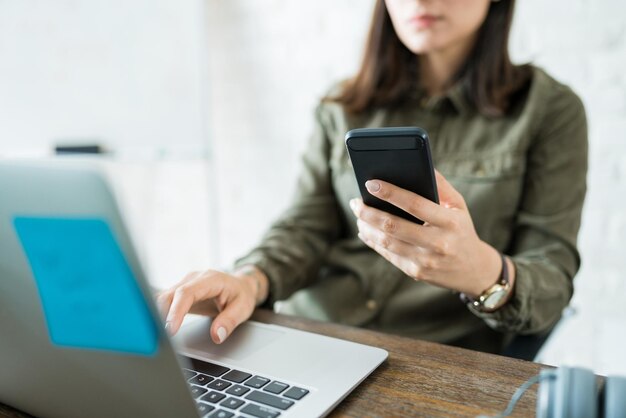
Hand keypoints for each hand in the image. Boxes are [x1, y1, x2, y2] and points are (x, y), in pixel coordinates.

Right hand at [156, 266, 268, 343]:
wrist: (241, 286)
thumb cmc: (241, 295)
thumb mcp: (243, 308)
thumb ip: (230, 321)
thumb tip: (216, 336)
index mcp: (210, 279)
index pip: (186, 293)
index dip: (176, 311)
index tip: (170, 329)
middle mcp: (194, 279)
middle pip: (170, 295)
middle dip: (161, 315)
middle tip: (160, 338)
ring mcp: (185, 284)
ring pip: (163, 298)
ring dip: (157, 315)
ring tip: (158, 336)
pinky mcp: (180, 292)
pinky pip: (165, 302)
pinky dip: (159, 314)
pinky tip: (158, 329)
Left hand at [350, 171, 512, 296]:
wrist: (474, 270)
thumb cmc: (461, 230)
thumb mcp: (459, 206)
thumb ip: (440, 185)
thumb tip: (420, 164)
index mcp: (449, 222)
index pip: (415, 204)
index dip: (390, 193)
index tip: (371, 183)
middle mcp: (438, 243)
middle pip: (394, 226)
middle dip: (369, 212)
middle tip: (356, 201)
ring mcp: (426, 260)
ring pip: (386, 242)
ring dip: (367, 226)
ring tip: (358, 213)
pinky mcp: (416, 272)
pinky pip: (388, 255)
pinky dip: (372, 241)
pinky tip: (365, 230)